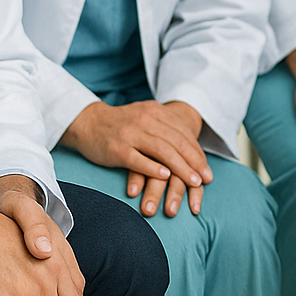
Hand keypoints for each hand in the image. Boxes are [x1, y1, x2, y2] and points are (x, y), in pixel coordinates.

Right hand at [59, 99, 212, 216]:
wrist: (88, 121)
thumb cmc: (122, 125)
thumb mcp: (146, 118)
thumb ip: (166, 129)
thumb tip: (192, 150)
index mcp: (156, 112)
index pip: (183, 134)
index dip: (197, 154)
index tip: (207, 172)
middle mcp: (146, 120)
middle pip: (176, 142)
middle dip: (193, 163)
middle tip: (204, 181)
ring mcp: (131, 134)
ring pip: (162, 150)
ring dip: (180, 167)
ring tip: (193, 182)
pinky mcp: (116, 148)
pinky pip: (137, 159)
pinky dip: (152, 168)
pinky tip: (165, 177)